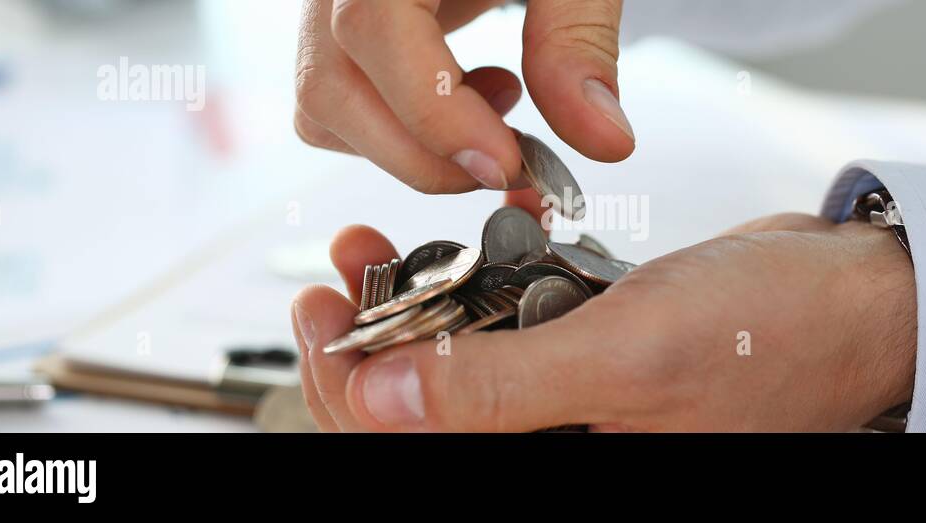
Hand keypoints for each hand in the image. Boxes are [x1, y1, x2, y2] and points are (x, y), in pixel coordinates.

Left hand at [290, 213, 916, 431]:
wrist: (855, 295)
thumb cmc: (776, 336)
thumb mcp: (628, 359)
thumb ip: (502, 391)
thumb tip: (387, 400)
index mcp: (564, 466)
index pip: (416, 449)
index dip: (353, 393)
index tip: (327, 317)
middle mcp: (559, 445)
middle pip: (422, 416)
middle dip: (369, 346)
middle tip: (340, 277)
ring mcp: (570, 403)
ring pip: (454, 371)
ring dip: (410, 311)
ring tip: (378, 251)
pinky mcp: (585, 355)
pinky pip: (504, 336)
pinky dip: (472, 292)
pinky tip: (456, 252)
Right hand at [294, 0, 634, 193]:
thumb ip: (580, 38)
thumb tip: (602, 141)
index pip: (371, 29)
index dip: (432, 113)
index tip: (503, 162)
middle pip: (330, 86)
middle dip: (424, 153)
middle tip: (511, 160)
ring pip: (323, 105)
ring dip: (410, 145)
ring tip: (500, 102)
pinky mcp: (344, 20)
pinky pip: (337, 97)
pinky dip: (398, 128)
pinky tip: (470, 92)